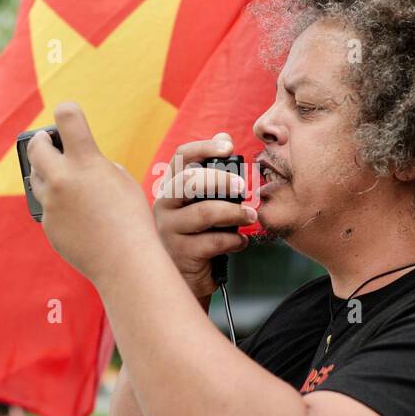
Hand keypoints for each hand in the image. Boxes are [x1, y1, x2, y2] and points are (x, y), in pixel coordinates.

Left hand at [25, 103, 159, 282]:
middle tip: (50, 143)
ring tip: (64, 179)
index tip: (68, 117)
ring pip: (35, 177)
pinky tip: (77, 215)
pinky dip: (57, 205)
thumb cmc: (132, 219)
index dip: (67, 112)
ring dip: (46, 172)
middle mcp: (62, 178)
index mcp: (85, 161)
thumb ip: (97, 164)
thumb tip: (79, 163)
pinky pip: (46, 207)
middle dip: (42, 141)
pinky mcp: (47, 224)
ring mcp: (51, 203)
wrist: (125, 260)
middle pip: (36, 146)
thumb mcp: (122, 180)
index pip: (66, 116)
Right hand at [152, 133, 256, 299]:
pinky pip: (212, 241)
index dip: (203, 148)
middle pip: (189, 180)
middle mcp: (163, 206)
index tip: (228, 147)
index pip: (180, 158)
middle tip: (245, 188)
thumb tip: (224, 135)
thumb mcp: (205, 203)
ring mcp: (168, 230)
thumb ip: (213, 174)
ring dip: (234, 213)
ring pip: (203, 212)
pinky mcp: (180, 254)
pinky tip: (240, 242)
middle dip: (221, 180)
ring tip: (251, 217)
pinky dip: (233, 240)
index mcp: (171, 189)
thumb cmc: (199, 237)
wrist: (189, 280)